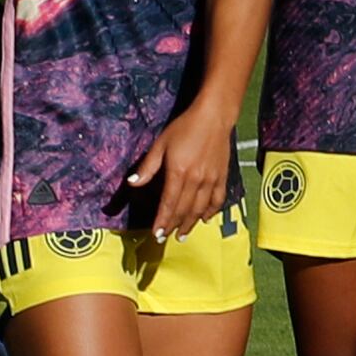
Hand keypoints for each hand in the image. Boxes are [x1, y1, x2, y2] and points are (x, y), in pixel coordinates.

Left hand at [142, 98, 238, 239]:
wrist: (214, 117)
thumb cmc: (184, 128)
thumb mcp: (161, 145)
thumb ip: (148, 167)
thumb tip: (132, 183)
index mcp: (179, 172)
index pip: (169, 203)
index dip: (162, 221)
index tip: (156, 233)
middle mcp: (197, 180)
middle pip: (185, 209)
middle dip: (174, 226)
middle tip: (166, 238)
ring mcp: (212, 179)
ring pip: (201, 208)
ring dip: (191, 223)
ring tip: (183, 235)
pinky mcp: (223, 176)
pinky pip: (218, 199)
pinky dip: (212, 211)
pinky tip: (206, 219)